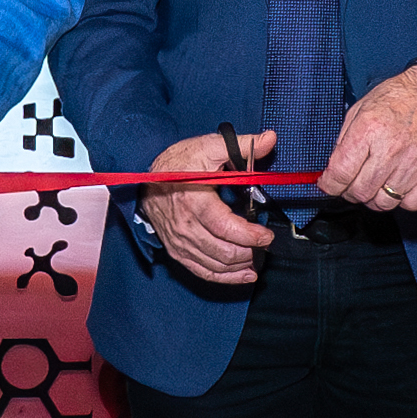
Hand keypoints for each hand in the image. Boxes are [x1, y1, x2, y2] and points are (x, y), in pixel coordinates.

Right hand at [145, 126, 279, 286]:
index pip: (226, 229)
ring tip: (258, 259)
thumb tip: (270, 139)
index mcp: (194, 202)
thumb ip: (242, 146)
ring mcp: (180, 242)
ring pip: (215, 265)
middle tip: (265, 244)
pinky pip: (202, 272)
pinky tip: (244, 275)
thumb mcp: (209, 147)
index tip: (267, 235)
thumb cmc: (178, 163)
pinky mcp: (177, 250)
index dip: (250, 236)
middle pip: (223, 252)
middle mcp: (185, 227)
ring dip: (240, 266)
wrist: (146, 178)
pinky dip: (225, 278)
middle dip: (250, 252)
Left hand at [317, 63, 416, 213]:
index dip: (329, 185)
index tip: (328, 185)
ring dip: (375, 198)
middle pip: (360, 192)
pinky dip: (402, 200)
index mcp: (370, 129)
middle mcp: (392, 149)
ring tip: (376, 183)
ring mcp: (415, 164)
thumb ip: (344, 139)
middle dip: (350, 192)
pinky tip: (399, 185)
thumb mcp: (362, 107)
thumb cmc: (401, 98)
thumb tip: (332, 168)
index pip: (341, 172)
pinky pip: (411, 204)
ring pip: (384, 203)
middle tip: (352, 182)